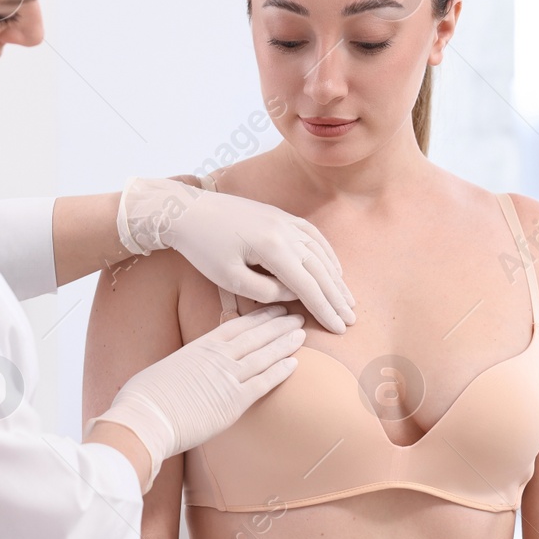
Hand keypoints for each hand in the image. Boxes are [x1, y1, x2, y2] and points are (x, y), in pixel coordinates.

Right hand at [84, 305, 305, 488]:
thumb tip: (184, 369)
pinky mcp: (233, 402)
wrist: (144, 418)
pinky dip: (280, 372)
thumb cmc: (144, 397)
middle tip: (296, 316)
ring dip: (284, 344)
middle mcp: (217, 357)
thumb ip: (184, 365)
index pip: (236, 326)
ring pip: (264, 355)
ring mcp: (227, 378)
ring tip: (301, 334)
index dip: (258, 317)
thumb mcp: (165, 369)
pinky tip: (295, 363)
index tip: (273, 311)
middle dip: (278, 325)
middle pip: (255, 336)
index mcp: (200, 347)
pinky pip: (263, 383)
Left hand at [116, 176, 356, 333]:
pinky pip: (312, 235)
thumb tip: (294, 294)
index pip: (308, 285)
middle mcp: (285, 231)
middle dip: (336, 296)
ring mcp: (284, 220)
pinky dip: (326, 253)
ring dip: (335, 277)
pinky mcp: (279, 215)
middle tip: (351, 319)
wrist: (187, 210)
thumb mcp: (230, 278)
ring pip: (320, 252)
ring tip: (347, 298)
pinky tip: (333, 267)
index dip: (325, 309)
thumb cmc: (202, 246)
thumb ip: (266, 291)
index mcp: (273, 247)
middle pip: (320, 269)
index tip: (339, 328)